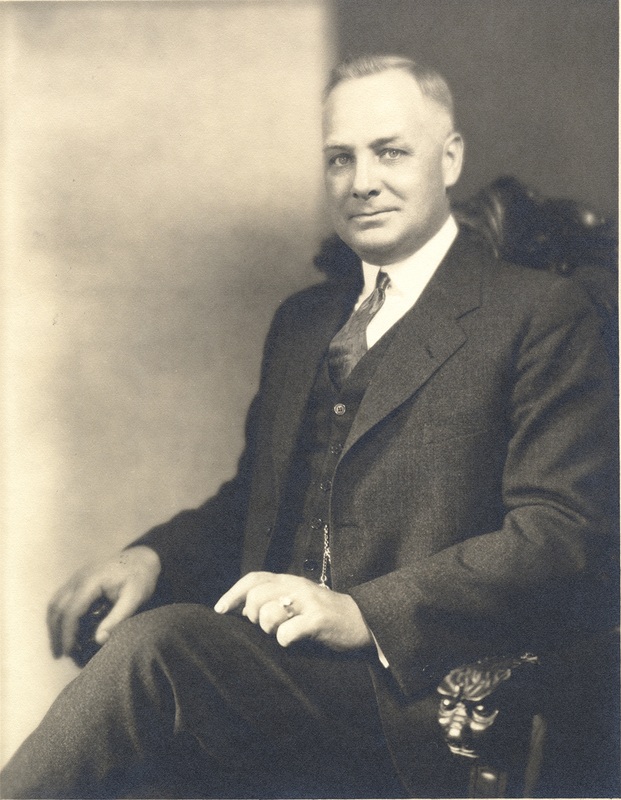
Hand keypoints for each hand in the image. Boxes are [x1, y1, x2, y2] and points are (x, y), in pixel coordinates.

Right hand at [47, 546, 160, 657]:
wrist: (143, 557)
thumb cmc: (140, 578)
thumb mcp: (134, 599)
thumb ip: (116, 619)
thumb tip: (98, 640)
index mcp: (92, 580)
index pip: (71, 611)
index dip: (68, 633)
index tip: (69, 652)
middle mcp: (79, 576)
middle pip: (57, 607)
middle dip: (56, 632)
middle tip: (61, 653)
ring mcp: (77, 576)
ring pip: (56, 601)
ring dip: (55, 623)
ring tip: (62, 644)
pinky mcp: (79, 578)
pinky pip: (62, 597)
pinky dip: (60, 614)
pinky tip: (67, 628)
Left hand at [214, 572, 372, 651]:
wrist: (362, 621)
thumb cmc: (323, 614)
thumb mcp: (297, 600)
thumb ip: (273, 600)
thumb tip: (243, 610)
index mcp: (289, 580)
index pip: (253, 578)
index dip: (233, 593)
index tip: (219, 610)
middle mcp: (296, 586)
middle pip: (256, 595)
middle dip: (252, 615)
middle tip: (264, 627)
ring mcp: (308, 602)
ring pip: (269, 612)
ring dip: (269, 628)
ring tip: (283, 632)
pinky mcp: (319, 620)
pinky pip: (288, 632)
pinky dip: (285, 640)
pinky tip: (293, 641)